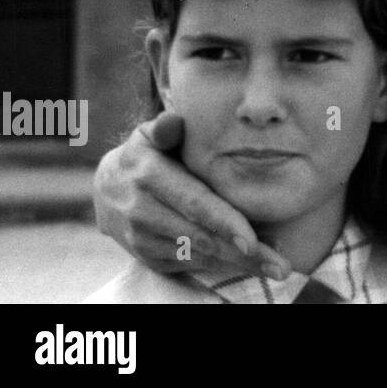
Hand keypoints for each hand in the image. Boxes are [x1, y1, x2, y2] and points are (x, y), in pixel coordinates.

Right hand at [93, 112, 290, 278]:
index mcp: (148, 174)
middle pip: (200, 236)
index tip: (252, 242)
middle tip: (280, 266)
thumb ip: (166, 128)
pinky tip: (247, 265)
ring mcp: (140, 238)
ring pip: (196, 256)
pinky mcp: (144, 256)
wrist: (106, 187)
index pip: (193, 203)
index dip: (224, 223)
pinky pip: (186, 265)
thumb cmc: (146, 153)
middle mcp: (140, 210)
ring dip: (236, 265)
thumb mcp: (150, 134)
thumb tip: (173, 120)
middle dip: (242, 255)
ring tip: (273, 268)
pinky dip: (218, 266)